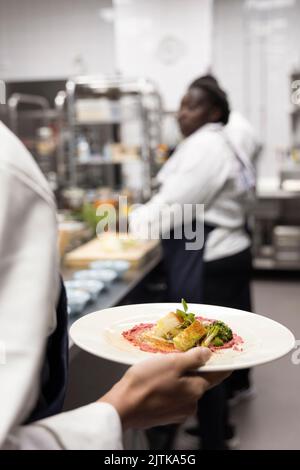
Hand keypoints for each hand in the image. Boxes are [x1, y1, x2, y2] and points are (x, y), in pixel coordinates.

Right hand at [98, 347, 229, 429]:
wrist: (122, 407)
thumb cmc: (145, 383)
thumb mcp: (172, 362)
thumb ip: (193, 358)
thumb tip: (208, 354)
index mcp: (196, 390)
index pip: (217, 375)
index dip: (219, 363)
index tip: (220, 354)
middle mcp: (191, 404)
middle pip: (199, 381)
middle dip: (193, 368)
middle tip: (180, 354)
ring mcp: (177, 412)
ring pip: (184, 389)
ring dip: (178, 377)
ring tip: (163, 366)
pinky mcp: (165, 415)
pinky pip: (173, 396)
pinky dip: (169, 387)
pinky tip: (156, 380)